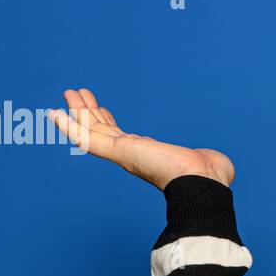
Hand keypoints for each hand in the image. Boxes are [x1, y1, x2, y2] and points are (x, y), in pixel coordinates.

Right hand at [47, 87, 234, 190]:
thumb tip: (221, 166)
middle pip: (104, 130)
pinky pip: (88, 139)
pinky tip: (55, 113)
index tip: (103, 109)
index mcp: (150, 157)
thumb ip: (207, 160)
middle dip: (90, 113)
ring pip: (93, 130)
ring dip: (79, 112)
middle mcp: (134, 156)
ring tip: (69, 92)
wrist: (204, 183)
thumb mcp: (208, 162)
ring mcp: (124, 154)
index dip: (111, 124)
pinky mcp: (119, 152)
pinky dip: (70, 127)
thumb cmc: (211, 179)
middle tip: (79, 94)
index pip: (124, 137)